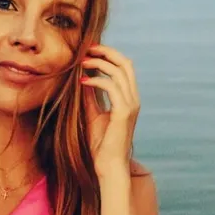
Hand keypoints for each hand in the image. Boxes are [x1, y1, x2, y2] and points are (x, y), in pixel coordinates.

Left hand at [80, 44, 139, 176]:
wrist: (108, 165)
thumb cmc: (100, 144)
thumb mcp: (92, 114)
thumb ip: (90, 97)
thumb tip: (83, 78)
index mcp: (128, 98)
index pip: (124, 67)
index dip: (108, 55)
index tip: (89, 51)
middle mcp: (133, 99)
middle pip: (126, 64)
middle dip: (106, 52)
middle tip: (87, 49)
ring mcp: (131, 105)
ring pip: (120, 72)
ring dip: (100, 63)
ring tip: (81, 62)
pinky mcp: (124, 113)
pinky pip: (113, 87)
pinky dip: (97, 80)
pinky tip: (82, 81)